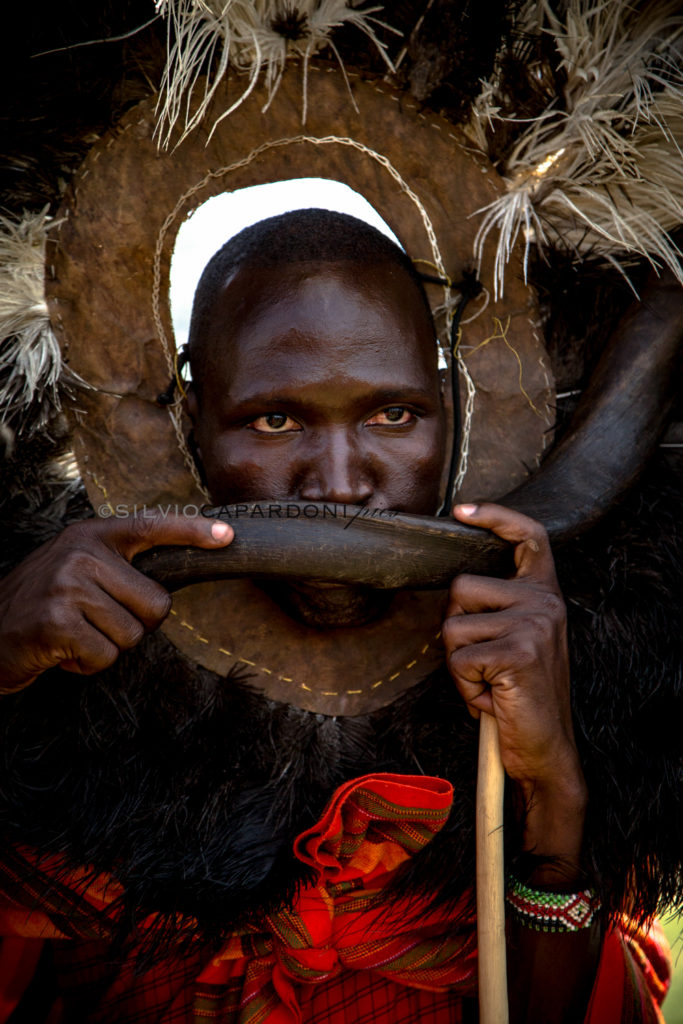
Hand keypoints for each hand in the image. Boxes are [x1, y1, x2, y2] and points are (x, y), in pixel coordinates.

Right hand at [0, 513, 232, 692]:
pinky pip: (106, 656)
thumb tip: (170, 583)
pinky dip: (87, 664)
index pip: (151, 527)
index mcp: (91, 536)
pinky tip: (62, 651)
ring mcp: (68, 585)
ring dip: (106, 646)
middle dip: (134, 624)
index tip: (228, 537)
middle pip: (157, 603)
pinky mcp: (58, 621)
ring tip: (74, 634)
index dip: (192, 532)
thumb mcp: (78, 571)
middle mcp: (81, 553)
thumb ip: (118, 569)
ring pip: (133, 634)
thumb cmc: (42, 606)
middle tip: (95, 622)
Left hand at [443, 503, 585, 863]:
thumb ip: (497, 610)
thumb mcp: (516, 641)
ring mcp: (534, 625)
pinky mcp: (518, 652)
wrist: (544, 749)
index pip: (529, 537)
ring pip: (452, 628)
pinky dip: (466, 688)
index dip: (496, 516)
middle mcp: (544, 602)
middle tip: (484, 666)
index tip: (463, 510)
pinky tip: (494, 699)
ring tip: (491, 685)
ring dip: (459, 666)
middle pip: (460, 588)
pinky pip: (459, 661)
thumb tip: (453, 592)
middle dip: (455, 633)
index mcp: (544, 595)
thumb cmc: (520, 696)